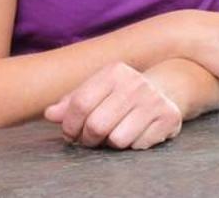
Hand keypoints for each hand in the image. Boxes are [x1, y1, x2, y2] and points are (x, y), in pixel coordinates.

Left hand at [43, 62, 181, 149]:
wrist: (166, 90)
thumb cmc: (121, 93)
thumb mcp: (97, 90)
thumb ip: (72, 102)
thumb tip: (50, 114)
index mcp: (114, 72)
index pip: (80, 103)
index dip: (69, 124)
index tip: (69, 133)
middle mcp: (135, 83)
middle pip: (96, 125)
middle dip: (87, 139)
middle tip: (89, 140)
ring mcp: (154, 101)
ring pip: (117, 140)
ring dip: (110, 144)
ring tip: (112, 135)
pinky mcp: (168, 118)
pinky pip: (137, 145)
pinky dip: (131, 145)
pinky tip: (134, 134)